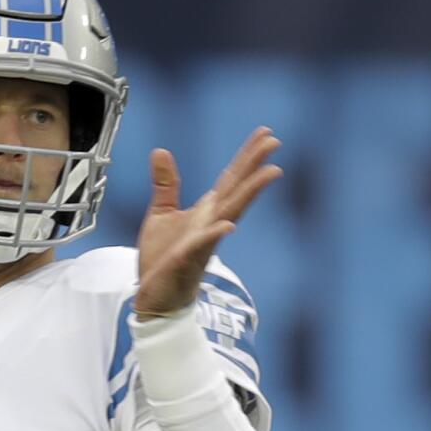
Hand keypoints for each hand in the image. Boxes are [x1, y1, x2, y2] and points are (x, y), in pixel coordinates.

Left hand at [133, 127, 281, 318]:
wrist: (156, 297)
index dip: (247, 156)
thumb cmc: (163, 259)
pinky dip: (214, 235)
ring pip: (230, 214)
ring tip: (271, 172)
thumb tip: (161, 151)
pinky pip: (202, 246)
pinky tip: (227, 225)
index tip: (265, 133)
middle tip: (274, 142)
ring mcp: (203, 242)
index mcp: (207, 212)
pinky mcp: (186, 260)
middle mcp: (211, 224)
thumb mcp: (162, 213)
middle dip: (255, 166)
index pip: (231, 179)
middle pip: (237, 190)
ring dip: (249, 193)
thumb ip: (166, 184)